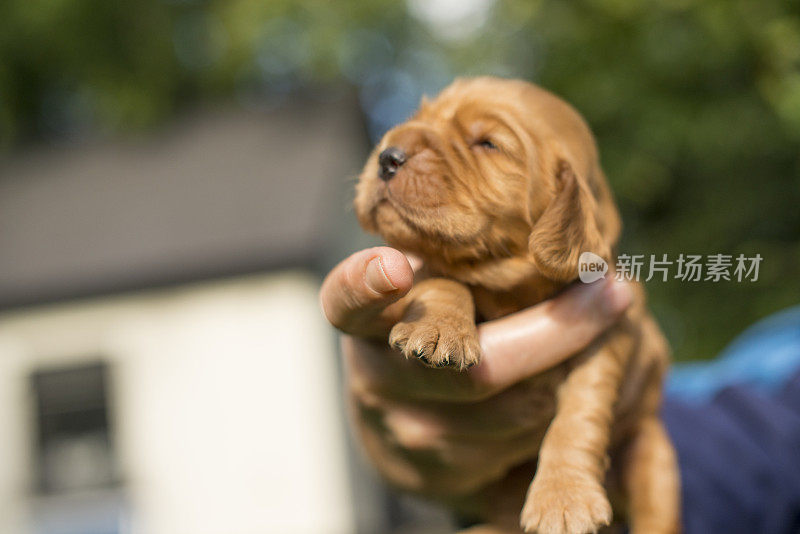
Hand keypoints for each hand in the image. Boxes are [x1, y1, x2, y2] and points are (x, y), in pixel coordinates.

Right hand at [320, 247, 631, 519]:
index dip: (368, 284)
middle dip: (557, 332)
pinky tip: (574, 382)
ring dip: (571, 371)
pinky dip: (565, 411)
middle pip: (477, 367)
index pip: (349, 300)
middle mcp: (377, 378)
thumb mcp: (430, 286)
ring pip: (520, 410)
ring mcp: (410, 434)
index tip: (397, 267)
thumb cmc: (433, 324)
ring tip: (599, 332)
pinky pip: (531, 444)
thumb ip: (456, 265)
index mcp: (364, 319)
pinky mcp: (445, 478)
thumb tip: (551, 234)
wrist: (403, 416)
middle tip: (613, 293)